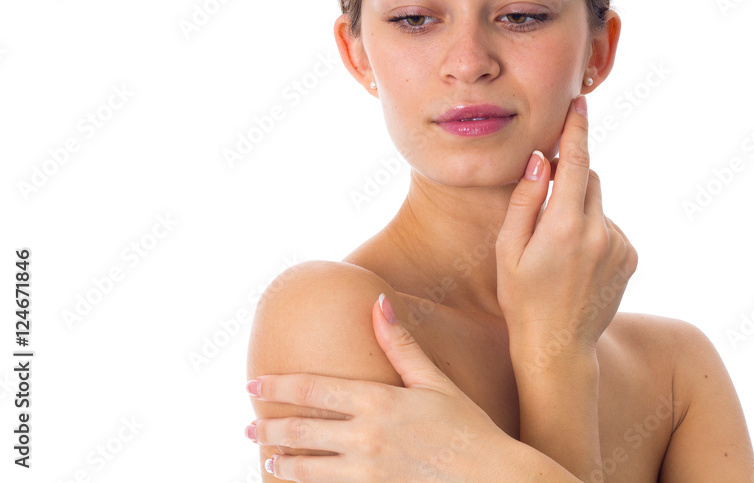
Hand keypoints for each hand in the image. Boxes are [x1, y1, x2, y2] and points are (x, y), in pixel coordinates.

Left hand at [246, 295, 510, 481]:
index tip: (253, 383)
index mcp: (378, 401)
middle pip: (299, 432)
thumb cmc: (468, 427)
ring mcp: (367, 473)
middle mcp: (366, 437)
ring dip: (282, 464)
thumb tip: (377, 301)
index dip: (277, 386)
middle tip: (249, 427)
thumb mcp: (435, 382)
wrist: (492, 479)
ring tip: (269, 460)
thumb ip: (401, 344)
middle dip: (268, 429)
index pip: (311, 389)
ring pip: (307, 470)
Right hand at [495, 94, 638, 366]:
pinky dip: (595, 233)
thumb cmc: (522, 299)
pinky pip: (610, 227)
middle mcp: (600, 232)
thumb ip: (526, 200)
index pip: (577, 163)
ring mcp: (620, 246)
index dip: (577, 130)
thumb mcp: (508, 249)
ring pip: (599, 205)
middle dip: (571, 181)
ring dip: (581, 212)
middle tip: (546, 210)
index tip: (580, 103)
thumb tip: (542, 160)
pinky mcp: (631, 257)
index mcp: (565, 227)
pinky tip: (577, 264)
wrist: (558, 347)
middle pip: (591, 180)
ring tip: (559, 254)